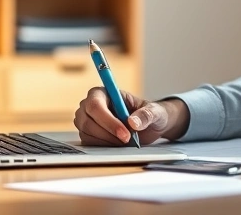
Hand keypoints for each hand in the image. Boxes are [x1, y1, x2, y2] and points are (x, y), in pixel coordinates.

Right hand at [74, 87, 190, 145]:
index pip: (96, 105)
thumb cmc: (149, 114)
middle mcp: (89, 105)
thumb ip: (146, 114)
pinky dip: (104, 146)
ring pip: (87, 134)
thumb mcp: (154, 112)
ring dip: (108, 141)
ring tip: (126, 140)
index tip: (125, 133)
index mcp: (102, 92)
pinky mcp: (87, 134)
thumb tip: (133, 122)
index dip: (109, 121)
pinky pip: (89, 143)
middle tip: (128, 139)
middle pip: (88, 121)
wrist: (148, 127)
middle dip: (109, 134)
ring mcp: (85, 120)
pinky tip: (118, 143)